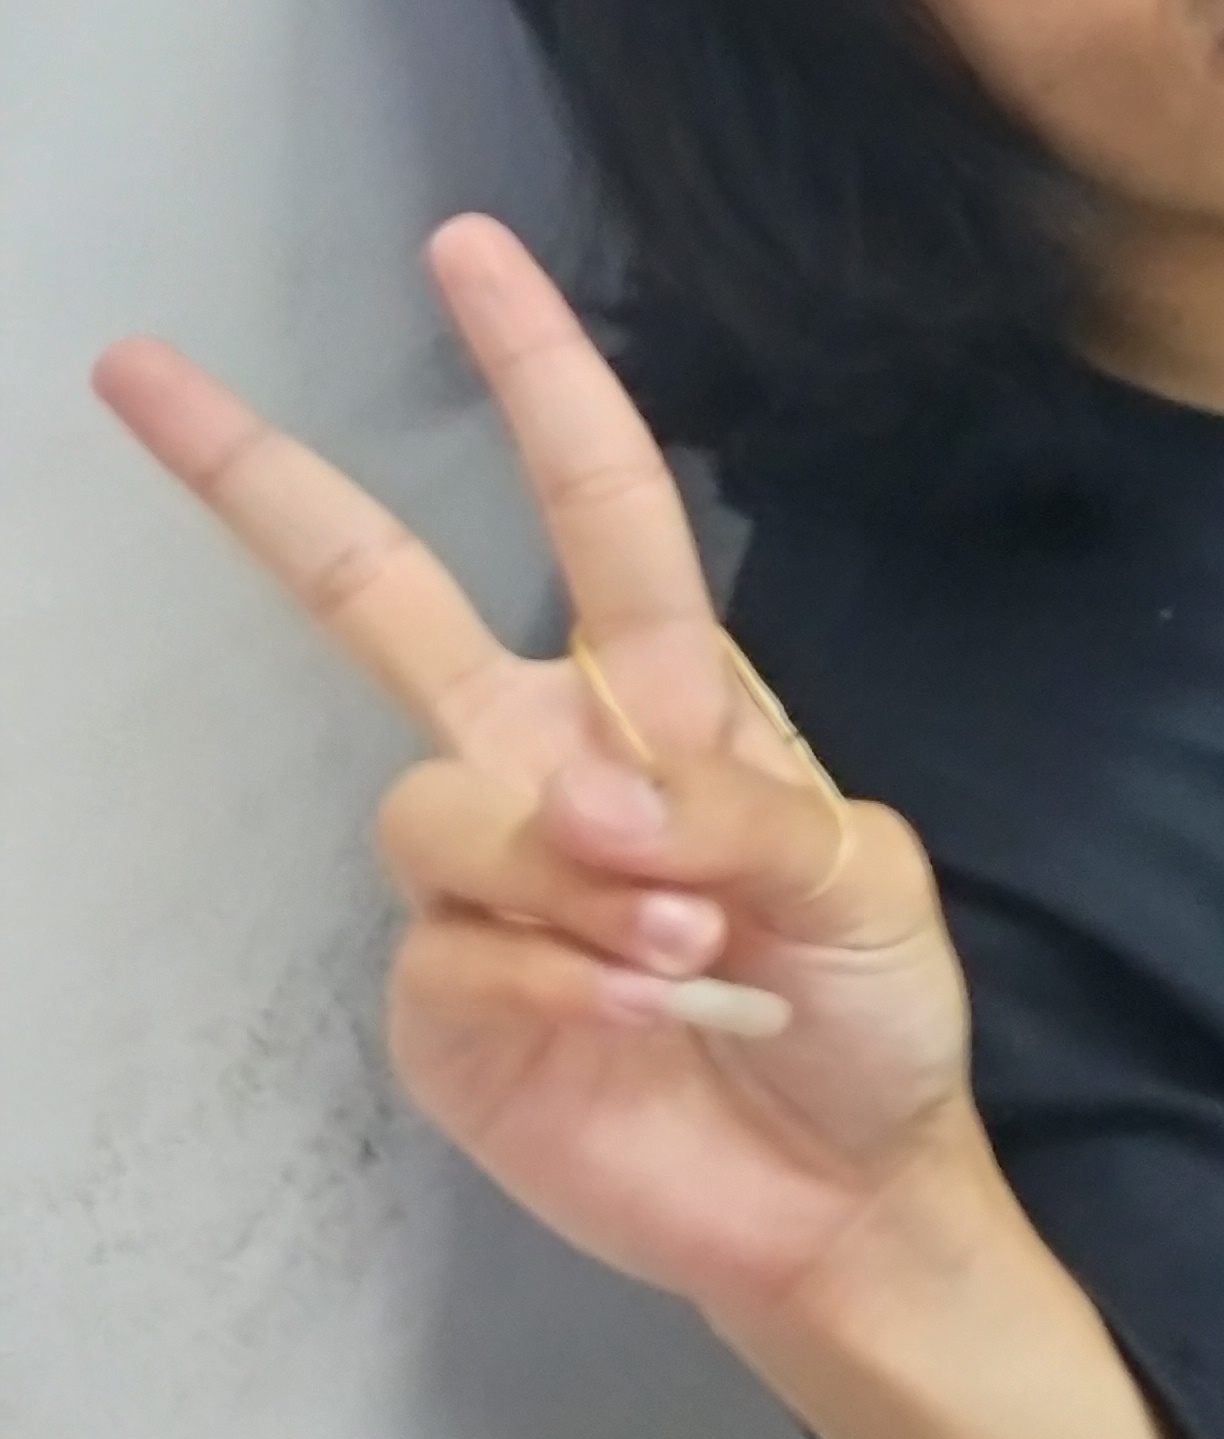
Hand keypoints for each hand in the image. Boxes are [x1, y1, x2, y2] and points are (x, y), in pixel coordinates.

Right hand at [93, 216, 974, 1330]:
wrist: (846, 1192)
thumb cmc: (870, 1012)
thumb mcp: (865, 882)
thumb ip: (742, 817)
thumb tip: (595, 803)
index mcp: (661, 697)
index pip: (593, 501)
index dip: (537, 372)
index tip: (467, 247)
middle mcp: (545, 764)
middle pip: (376, 596)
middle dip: (258, 481)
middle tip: (139, 369)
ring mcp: (485, 886)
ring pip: (435, 812)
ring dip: (569, 883)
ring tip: (689, 958)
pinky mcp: (448, 1008)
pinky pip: (456, 958)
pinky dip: (564, 992)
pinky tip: (647, 1027)